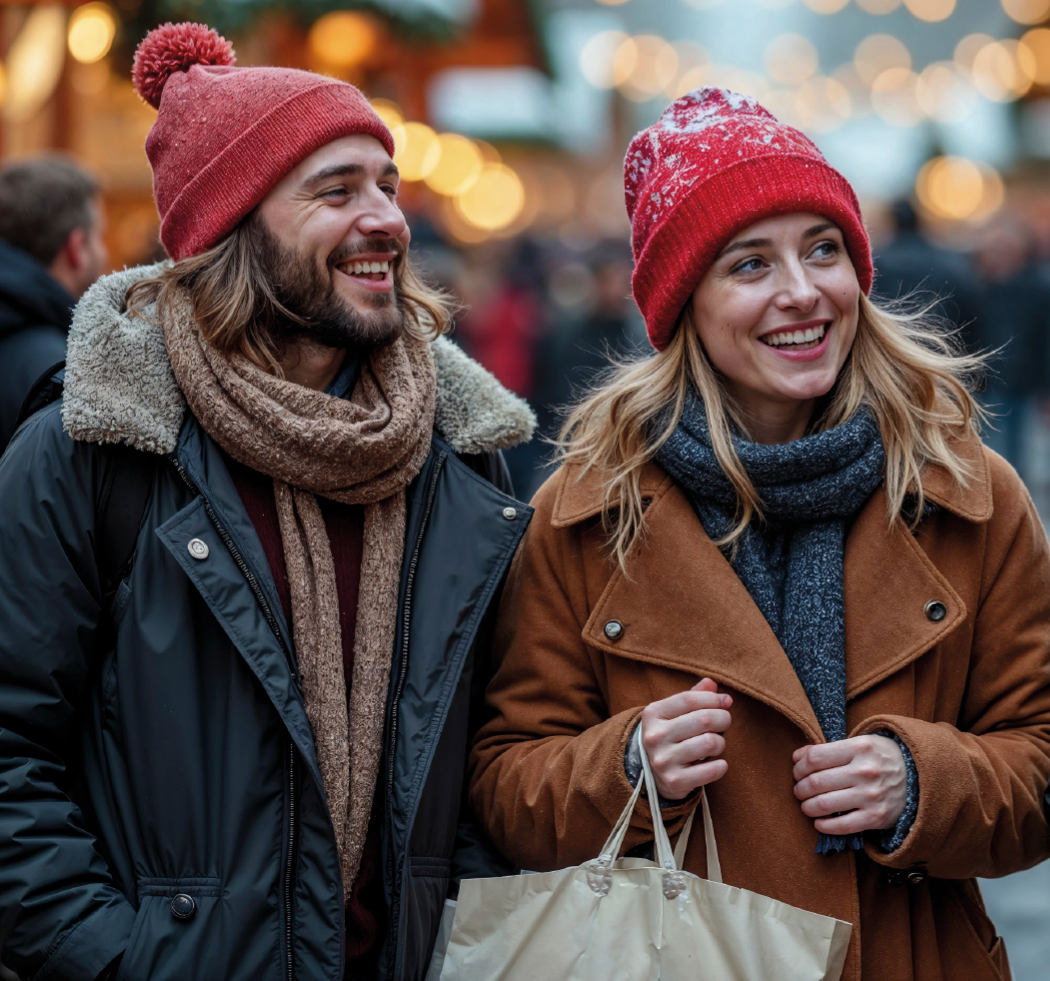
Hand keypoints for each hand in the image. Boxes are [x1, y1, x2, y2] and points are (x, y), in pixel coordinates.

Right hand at [640, 678, 732, 799]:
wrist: (651, 774)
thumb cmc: (670, 736)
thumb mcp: (674, 713)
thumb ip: (693, 696)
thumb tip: (713, 683)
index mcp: (653, 714)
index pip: (689, 699)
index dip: (713, 698)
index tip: (725, 702)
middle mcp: (655, 736)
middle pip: (704, 719)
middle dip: (723, 719)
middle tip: (724, 723)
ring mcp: (663, 760)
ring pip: (711, 743)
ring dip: (721, 743)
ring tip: (715, 745)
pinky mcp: (675, 781)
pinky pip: (712, 770)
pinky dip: (721, 765)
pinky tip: (715, 762)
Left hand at [792, 735, 906, 834]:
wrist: (920, 778)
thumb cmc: (881, 758)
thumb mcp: (861, 743)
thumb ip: (830, 748)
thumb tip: (798, 756)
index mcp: (859, 748)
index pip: (815, 757)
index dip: (799, 766)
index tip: (797, 771)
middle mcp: (865, 771)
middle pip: (816, 782)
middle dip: (800, 788)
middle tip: (799, 790)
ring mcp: (871, 796)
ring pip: (824, 804)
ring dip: (807, 807)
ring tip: (806, 806)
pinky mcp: (877, 817)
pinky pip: (842, 825)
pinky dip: (824, 826)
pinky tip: (819, 823)